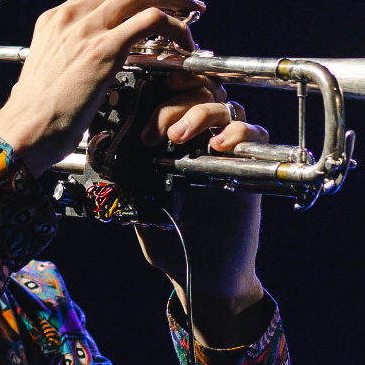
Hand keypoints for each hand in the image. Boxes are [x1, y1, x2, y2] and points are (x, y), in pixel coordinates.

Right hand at [0, 0, 201, 175]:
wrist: (23, 131)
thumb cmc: (36, 114)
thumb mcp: (48, 69)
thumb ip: (70, 55)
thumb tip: (91, 61)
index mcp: (55, 19)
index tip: (155, 5)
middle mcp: (70, 17)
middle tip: (185, 5)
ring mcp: (87, 30)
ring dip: (174, 1)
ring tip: (191, 17)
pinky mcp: (104, 50)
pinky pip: (151, 22)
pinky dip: (174, 27)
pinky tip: (182, 44)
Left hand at [134, 96, 270, 350]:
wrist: (205, 275)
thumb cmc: (172, 243)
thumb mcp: (141, 207)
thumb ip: (130, 180)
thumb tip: (108, 154)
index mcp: (172, 144)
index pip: (174, 97)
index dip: (164, 89)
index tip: (147, 97)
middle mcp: (201, 141)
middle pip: (199, 94)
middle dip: (176, 102)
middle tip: (159, 130)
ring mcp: (227, 153)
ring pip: (225, 106)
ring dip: (202, 112)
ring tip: (180, 134)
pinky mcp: (251, 168)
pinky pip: (256, 133)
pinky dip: (240, 131)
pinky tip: (220, 145)